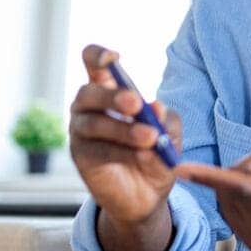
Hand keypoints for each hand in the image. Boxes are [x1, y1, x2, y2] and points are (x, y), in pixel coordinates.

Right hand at [69, 44, 183, 225]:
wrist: (148, 195)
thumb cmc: (156, 152)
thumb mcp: (169, 133)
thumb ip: (165, 119)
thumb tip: (156, 107)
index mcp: (108, 88)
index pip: (92, 62)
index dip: (98, 55)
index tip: (114, 58)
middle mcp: (88, 106)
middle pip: (89, 92)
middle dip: (113, 97)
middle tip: (137, 105)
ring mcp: (81, 131)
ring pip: (95, 123)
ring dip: (124, 129)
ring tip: (150, 137)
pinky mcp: (80, 157)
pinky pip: (97, 150)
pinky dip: (121, 151)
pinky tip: (142, 155)